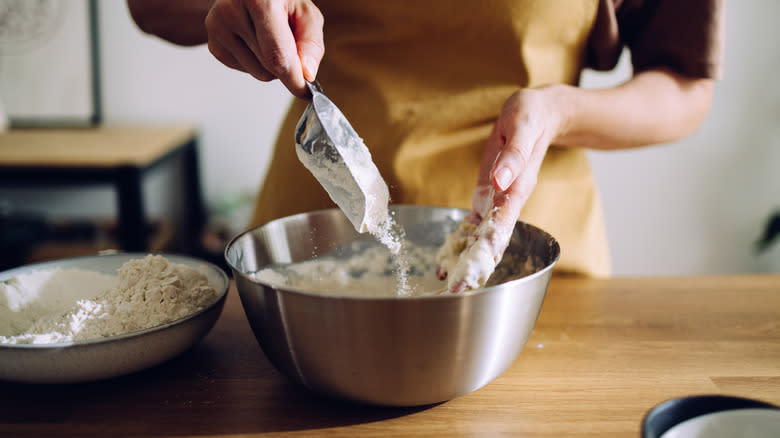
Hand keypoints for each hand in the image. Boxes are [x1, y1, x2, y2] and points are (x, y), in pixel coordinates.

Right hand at [204, 0, 323, 97]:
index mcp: (259, 0)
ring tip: (269, 36)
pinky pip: (245, 70)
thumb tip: (306, 74)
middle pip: (269, 68)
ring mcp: (217, 27)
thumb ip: (311, 43)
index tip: (305, 91)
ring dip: (271, 64)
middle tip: (289, 42)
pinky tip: (255, 39)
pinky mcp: (213, 43)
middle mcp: (231, 11)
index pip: (277, 55)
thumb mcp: (305, 12)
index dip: (294, 79)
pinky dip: (256, 62)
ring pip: (258, 73)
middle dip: (287, 66)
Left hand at [436, 87, 564, 291]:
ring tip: (449, 281)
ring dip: (468, 256)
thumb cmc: (533, 115)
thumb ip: (514, 155)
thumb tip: (500, 181)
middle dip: (476, 264)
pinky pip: (478, 219)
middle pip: (493, 238)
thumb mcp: (524, 125)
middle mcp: (509, 198)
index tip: (475, 272)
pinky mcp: (491, 190)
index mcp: (518, 185)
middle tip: (457, 291)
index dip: (488, 249)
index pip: (502, 224)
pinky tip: (452, 253)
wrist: (543, 113)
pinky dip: (465, 236)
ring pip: (484, 233)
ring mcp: (500, 196)